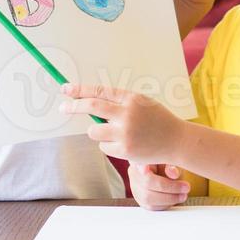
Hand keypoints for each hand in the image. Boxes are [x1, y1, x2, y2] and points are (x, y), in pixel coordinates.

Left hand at [60, 83, 185, 162]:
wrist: (177, 140)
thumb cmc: (156, 120)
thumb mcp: (141, 103)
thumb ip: (119, 103)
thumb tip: (88, 104)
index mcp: (131, 98)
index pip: (100, 91)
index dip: (80, 90)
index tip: (65, 89)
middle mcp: (128, 114)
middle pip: (92, 107)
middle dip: (74, 106)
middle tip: (63, 107)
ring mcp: (126, 133)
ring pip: (94, 130)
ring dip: (97, 131)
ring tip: (113, 133)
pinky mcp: (125, 150)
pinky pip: (104, 146)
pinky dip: (109, 146)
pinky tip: (125, 145)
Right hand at [129, 162, 189, 210]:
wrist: (168, 172)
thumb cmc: (169, 164)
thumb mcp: (172, 161)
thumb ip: (171, 166)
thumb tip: (173, 173)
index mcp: (140, 158)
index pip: (139, 163)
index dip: (141, 166)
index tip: (146, 169)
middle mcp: (134, 173)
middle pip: (147, 183)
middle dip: (169, 187)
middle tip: (186, 187)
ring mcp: (136, 188)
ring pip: (148, 198)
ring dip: (169, 198)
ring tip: (183, 195)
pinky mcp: (141, 200)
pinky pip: (151, 206)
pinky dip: (165, 204)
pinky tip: (175, 199)